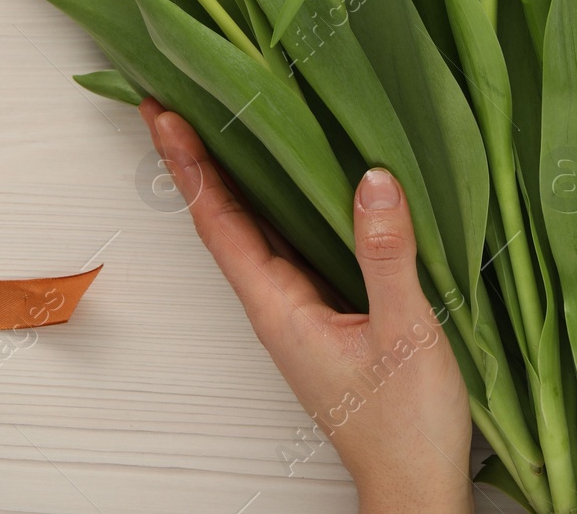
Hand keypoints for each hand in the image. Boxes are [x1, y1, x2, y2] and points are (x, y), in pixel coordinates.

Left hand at [139, 99, 474, 513]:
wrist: (414, 486)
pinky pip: (287, 248)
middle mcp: (277, 307)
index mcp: (280, 309)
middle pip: (224, 221)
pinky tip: (291, 185)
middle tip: (171, 102)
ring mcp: (298, 313)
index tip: (162, 116)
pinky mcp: (322, 317)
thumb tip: (372, 179)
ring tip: (214, 126)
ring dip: (231, 180)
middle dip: (195, 161)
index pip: (220, 223)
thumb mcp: (405, 333)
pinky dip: (274, 207)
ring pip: (254, 234)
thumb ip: (385, 256)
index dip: (190, 166)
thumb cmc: (405, 426)